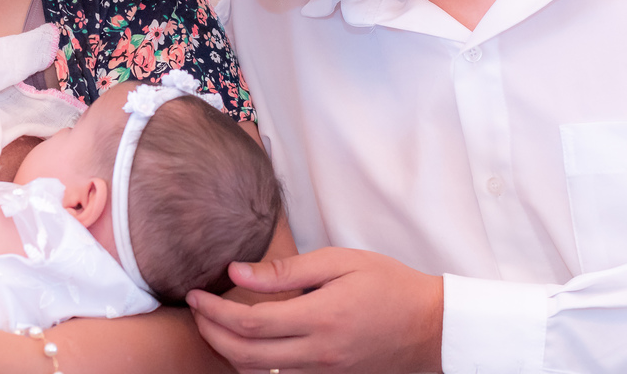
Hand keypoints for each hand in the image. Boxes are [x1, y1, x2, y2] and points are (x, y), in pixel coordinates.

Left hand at [187, 248, 442, 373]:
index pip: (249, 324)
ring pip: (258, 373)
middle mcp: (318, 354)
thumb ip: (285, 271)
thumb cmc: (388, 285)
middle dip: (210, 334)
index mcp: (319, 319)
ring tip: (212, 323)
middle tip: (195, 309)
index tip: (195, 293)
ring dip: (226, 351)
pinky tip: (245, 341)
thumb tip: (236, 272)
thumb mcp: (339, 262)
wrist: (432, 326)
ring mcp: (324, 373)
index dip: (213, 311)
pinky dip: (253, 363)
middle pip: (244, 357)